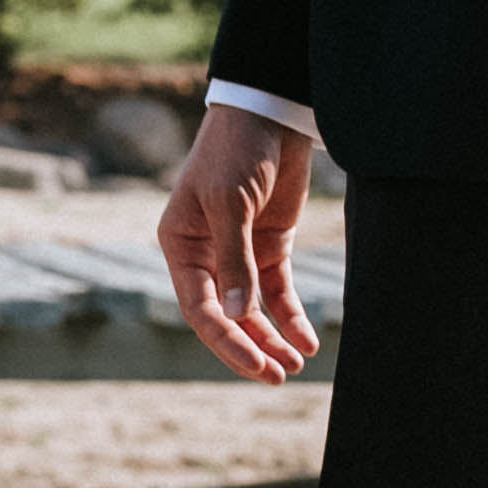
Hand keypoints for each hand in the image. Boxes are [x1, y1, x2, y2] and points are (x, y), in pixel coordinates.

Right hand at [156, 102, 322, 384]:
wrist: (272, 111)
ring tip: (296, 365)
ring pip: (254, 310)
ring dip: (273, 338)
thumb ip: (235, 260)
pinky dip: (291, 316)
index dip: (227, 341)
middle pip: (227, 317)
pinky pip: (278, 291)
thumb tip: (238, 317)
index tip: (257, 365)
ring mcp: (240, 252)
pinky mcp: (271, 245)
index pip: (200, 308)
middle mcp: (205, 254)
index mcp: (181, 245)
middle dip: (251, 348)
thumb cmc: (236, 150)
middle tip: (279, 377)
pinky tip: (306, 339)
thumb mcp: (231, 203)